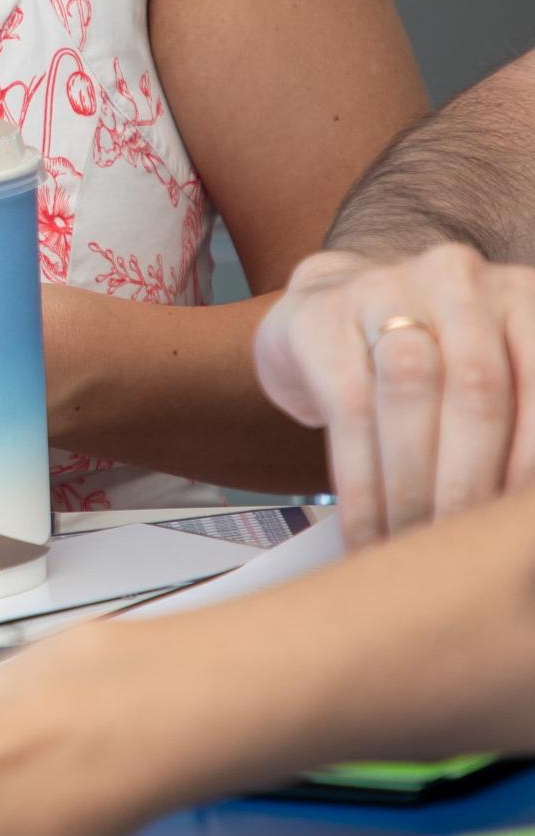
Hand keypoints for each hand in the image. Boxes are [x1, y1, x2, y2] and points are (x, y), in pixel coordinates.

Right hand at [254, 245, 534, 546]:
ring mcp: (386, 288)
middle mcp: (462, 281)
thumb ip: (518, 434)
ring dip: (413, 488)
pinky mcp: (321, 317)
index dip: (529, 465)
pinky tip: (366, 532)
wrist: (329, 318)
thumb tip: (519, 529)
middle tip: (460, 554)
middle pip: (478, 388)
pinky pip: (348, 410)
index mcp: (524, 298)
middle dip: (470, 486)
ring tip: (412, 546)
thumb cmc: (428, 369)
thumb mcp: (492, 387)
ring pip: (410, 392)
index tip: (511, 534)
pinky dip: (361, 487)